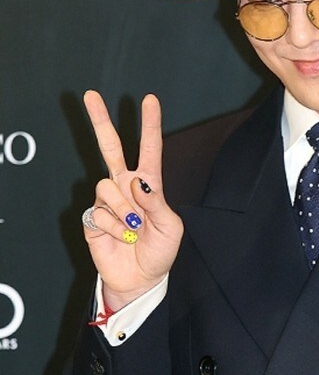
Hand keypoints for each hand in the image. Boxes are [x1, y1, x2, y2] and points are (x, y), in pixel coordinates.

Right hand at [82, 91, 183, 310]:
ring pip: (107, 186)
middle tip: (90, 95)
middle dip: (100, 120)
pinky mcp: (92, 217)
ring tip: (133, 230)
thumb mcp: (171, 228)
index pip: (150, 148)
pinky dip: (112, 228)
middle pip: (110, 147)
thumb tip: (137, 182)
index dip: (149, 124)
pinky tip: (120, 238)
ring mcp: (107, 201)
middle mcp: (125, 186)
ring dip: (123, 211)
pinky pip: (99, 213)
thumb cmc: (160, 251)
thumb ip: (157, 204)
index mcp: (149, 184)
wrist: (140, 279)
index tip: (149, 100)